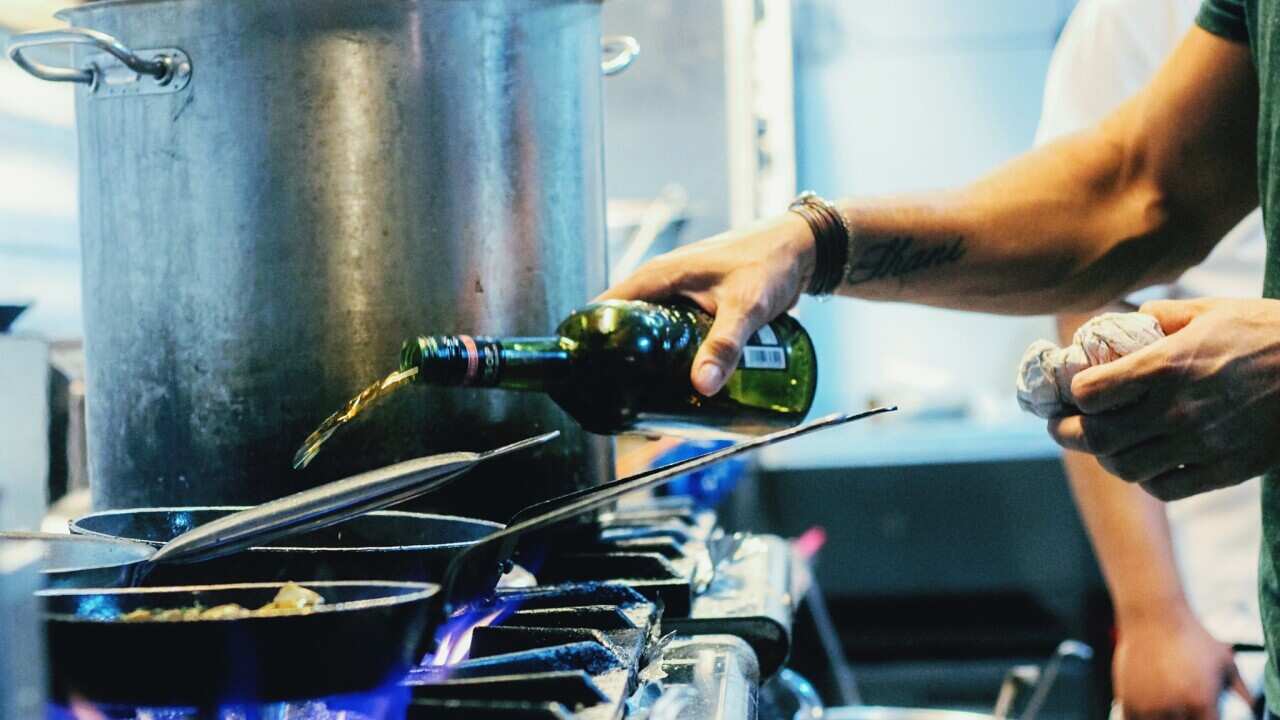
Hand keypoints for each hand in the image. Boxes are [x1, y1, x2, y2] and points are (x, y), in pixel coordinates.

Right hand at [598, 213, 814, 395]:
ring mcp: (679, 298)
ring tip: (648, 406)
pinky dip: (670, 362)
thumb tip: (701, 385)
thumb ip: (725, 345)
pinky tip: (677, 389)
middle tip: (626, 404)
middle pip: (626, 329)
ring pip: (651, 338)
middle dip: (622, 366)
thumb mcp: (745, 307)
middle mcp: (662, 286)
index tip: (589, 375)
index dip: (593, 340)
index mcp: (658, 276)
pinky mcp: (697, 310)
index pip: (607, 308)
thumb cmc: (771, 262)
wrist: (802, 250)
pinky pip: (673, 339)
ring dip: (647, 368)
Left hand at [1047, 298, 1279, 499]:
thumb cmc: (1270, 332)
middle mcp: (1178, 408)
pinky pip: (1166, 487)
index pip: (1092, 392)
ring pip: (1126, 468)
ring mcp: (1202, 443)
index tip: (1067, 391)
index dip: (1072, 393)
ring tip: (1103, 445)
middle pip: (1098, 438)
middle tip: (1061, 427)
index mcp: (1169, 365)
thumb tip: (1122, 323)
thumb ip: (1161, 317)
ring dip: (1105, 457)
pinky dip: (1146, 478)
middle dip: (1068, 434)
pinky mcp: (1227, 469)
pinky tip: (1146, 462)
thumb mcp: (1213, 309)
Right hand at [1112, 608, 1247, 719]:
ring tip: (1166, 708)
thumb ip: (1240, 687)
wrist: (1153, 616)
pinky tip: (1148, 710)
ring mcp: (1148, 704)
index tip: (1204, 714)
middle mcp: (1174, 706)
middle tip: (1186, 706)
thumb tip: (1250, 704)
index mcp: (1200, 701)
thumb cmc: (1190, 636)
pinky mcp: (1127, 697)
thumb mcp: (1224, 660)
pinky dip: (1140, 718)